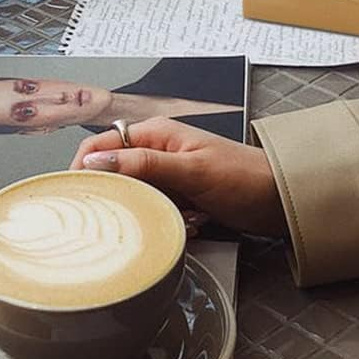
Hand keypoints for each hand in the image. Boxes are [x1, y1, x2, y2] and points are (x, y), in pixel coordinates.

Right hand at [69, 117, 287, 236]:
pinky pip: (155, 211)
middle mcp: (157, 152)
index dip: (83, 169)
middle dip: (120, 197)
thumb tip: (96, 163)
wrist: (281, 200)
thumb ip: (144, 165)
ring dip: (148, 212)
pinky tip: (191, 224)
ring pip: (134, 197)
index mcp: (156, 134)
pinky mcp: (179, 198)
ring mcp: (168, 176)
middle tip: (130, 216)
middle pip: (114, 175)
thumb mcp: (192, 170)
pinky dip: (167, 221)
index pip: (100, 146)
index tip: (77, 196)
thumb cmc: (244, 177)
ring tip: (176, 216)